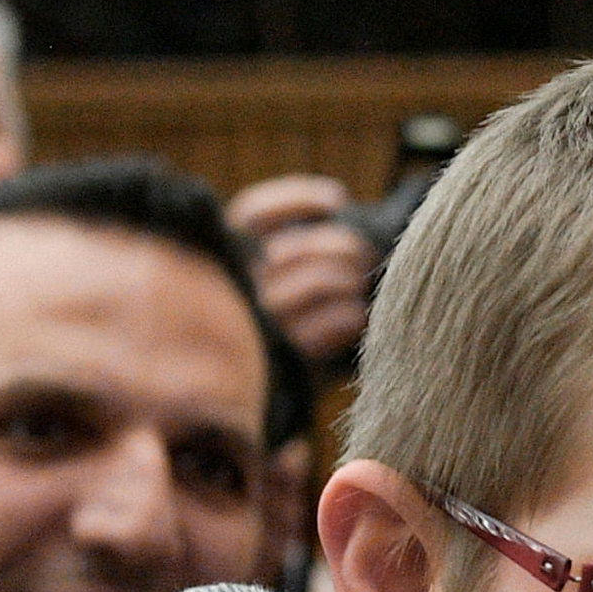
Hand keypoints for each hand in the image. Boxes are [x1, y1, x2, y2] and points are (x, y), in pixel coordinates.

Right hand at [227, 174, 377, 364]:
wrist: (256, 392)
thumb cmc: (281, 318)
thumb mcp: (276, 275)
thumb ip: (294, 242)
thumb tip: (337, 206)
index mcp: (229, 257)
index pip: (254, 213)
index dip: (298, 200)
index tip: (337, 199)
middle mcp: (240, 287)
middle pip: (294, 247)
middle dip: (340, 244)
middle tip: (363, 251)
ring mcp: (263, 322)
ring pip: (317, 280)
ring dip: (349, 278)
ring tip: (359, 283)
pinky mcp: (289, 356)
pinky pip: (330, 324)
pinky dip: (349, 316)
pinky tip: (356, 316)